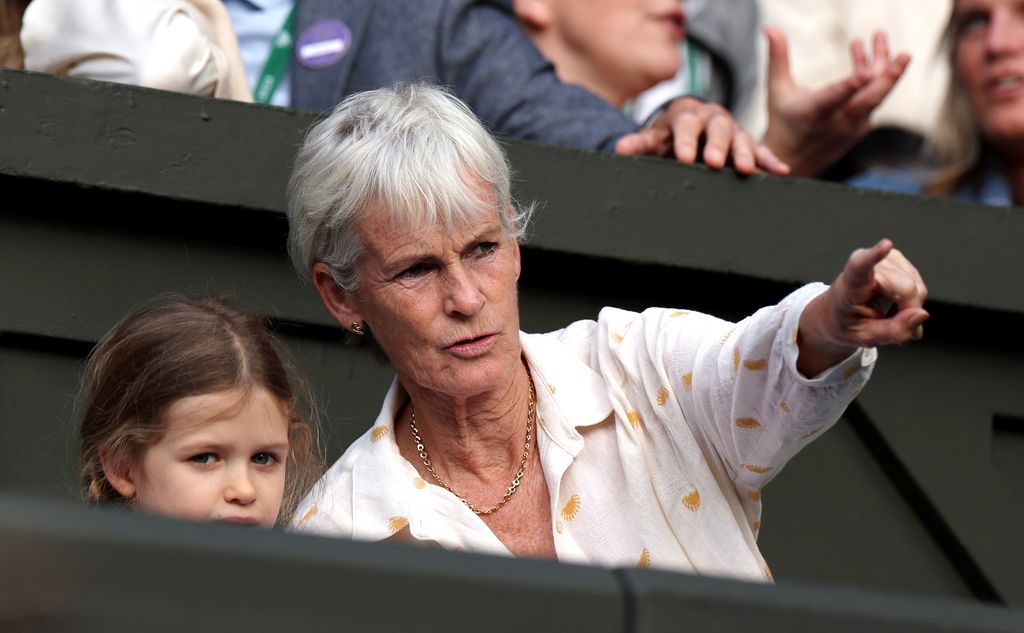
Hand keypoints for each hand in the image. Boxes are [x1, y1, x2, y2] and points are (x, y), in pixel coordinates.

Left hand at [615, 96, 789, 175]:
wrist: (691, 123)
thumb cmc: (670, 135)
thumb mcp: (655, 138)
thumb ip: (640, 143)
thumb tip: (619, 148)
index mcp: (688, 116)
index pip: (686, 125)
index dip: (685, 140)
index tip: (683, 157)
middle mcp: (713, 119)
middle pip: (717, 129)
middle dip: (717, 146)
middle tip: (714, 162)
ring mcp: (732, 129)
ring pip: (741, 138)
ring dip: (745, 153)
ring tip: (746, 170)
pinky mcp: (747, 141)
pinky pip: (761, 150)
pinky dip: (770, 160)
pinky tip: (780, 171)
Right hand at [760, 27, 910, 177]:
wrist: (792, 162)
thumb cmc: (783, 122)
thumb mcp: (776, 90)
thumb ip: (777, 57)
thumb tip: (770, 27)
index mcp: (815, 113)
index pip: (834, 98)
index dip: (850, 85)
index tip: (864, 73)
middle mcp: (838, 121)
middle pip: (870, 99)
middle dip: (889, 76)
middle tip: (905, 55)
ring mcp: (853, 125)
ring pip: (876, 94)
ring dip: (882, 65)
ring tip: (879, 36)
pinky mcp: (861, 126)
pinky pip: (872, 97)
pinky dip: (873, 76)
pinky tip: (865, 56)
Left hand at [797, 239, 927, 376]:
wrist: (836, 313)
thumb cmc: (845, 323)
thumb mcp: (863, 337)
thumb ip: (893, 331)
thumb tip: (922, 315)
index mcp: (850, 284)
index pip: (860, 266)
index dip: (875, 256)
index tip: (886, 245)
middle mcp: (869, 266)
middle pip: (906, 287)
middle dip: (908, 311)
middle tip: (894, 331)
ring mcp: (886, 260)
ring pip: (917, 288)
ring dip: (909, 309)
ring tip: (887, 316)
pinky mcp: (898, 260)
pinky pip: (919, 287)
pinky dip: (911, 302)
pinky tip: (894, 307)